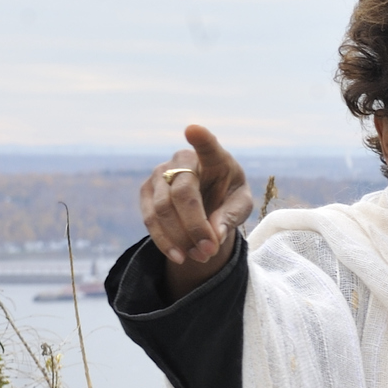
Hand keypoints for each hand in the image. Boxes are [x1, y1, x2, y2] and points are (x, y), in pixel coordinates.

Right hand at [141, 125, 253, 298]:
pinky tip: (178, 256)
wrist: (207, 201)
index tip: (194, 130)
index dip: (201, 139)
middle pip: (183, 193)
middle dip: (195, 226)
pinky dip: (164, 240)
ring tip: (199, 257)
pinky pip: (149, 219)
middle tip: (209, 251)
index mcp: (214, 157)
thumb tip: (214, 236)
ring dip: (180, 238)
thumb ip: (231, 217)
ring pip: (162, 209)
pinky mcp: (146, 191)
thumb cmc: (229, 197)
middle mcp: (183, 159)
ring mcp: (160, 173)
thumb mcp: (241, 206)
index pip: (208, 146)